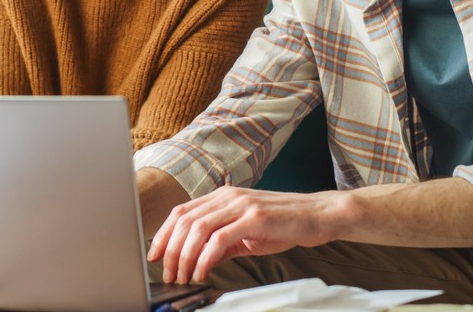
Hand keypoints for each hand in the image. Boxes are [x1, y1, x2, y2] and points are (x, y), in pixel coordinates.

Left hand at [147, 186, 334, 283]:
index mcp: (223, 196)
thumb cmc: (284, 222)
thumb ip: (222, 241)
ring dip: (184, 256)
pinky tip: (202, 272)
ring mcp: (240, 205)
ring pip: (197, 229)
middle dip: (170, 250)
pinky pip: (219, 239)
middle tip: (168, 274)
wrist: (317, 215)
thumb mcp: (247, 231)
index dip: (164, 234)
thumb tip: (199, 259)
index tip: (155, 255)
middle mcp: (228, 196)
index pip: (181, 211)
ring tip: (182, 276)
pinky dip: (205, 258)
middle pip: (184, 220)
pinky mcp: (253, 218)